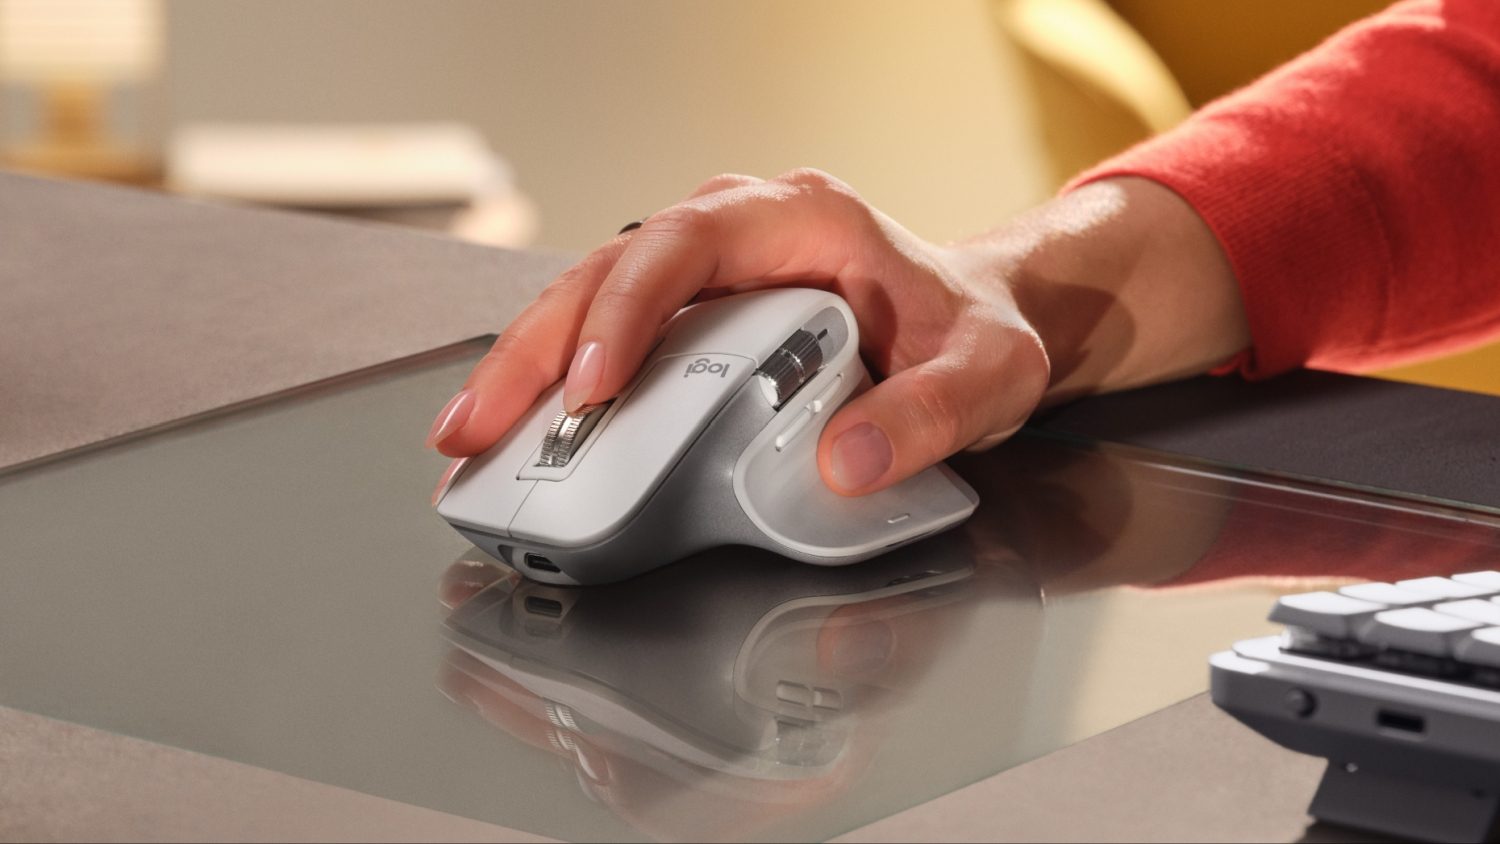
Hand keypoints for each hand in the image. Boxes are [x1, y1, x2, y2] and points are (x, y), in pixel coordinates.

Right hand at [426, 170, 1248, 495]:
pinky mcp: (691, 314)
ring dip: (525, 363)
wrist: (971, 324)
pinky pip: (608, 330)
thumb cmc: (970, 333)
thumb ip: (932, 414)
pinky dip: (557, 379)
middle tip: (482, 424)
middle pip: (608, 268)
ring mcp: (707, 270)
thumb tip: (844, 463)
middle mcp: (738, 230)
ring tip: (470, 434)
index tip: (593, 389)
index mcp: (799, 218)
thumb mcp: (984, 373)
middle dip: (535, 347)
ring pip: (589, 296)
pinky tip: (521, 429)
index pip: (684, 245)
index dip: (626, 313)